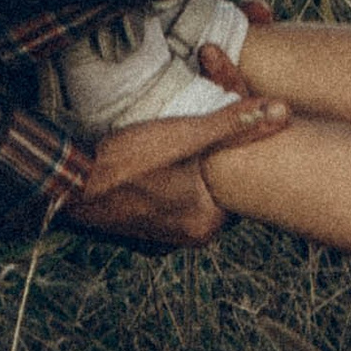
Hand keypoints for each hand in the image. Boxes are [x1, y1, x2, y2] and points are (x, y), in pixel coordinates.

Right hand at [62, 97, 289, 248]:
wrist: (64, 183)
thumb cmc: (124, 161)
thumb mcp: (185, 135)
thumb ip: (236, 124)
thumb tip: (285, 112)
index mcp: (208, 224)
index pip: (241, 183)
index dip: (238, 148)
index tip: (227, 122)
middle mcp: (190, 238)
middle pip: (217, 187)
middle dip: (215, 155)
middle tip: (201, 127)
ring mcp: (164, 237)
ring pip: (193, 192)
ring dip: (191, 166)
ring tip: (180, 140)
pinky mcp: (141, 230)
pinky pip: (169, 200)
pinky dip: (169, 179)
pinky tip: (159, 159)